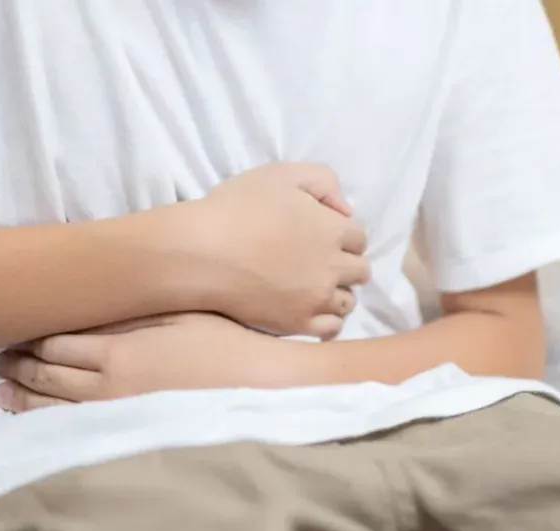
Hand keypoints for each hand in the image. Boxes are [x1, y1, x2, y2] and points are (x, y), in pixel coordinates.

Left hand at [0, 313, 308, 412]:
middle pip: (47, 375)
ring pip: (52, 408)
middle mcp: (106, 388)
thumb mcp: (175, 314)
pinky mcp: (125, 433)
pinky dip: (44, 423)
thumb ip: (127, 312)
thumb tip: (86, 302)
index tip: (13, 326)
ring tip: (1, 392)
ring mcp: (113, 416)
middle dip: (18, 365)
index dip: (29, 335)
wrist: (254, 390)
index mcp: (117, 352)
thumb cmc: (220, 344)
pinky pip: (72, 430)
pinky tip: (33, 420)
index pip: (55, 342)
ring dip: (22, 398)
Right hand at [189, 162, 368, 339]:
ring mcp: (316, 299)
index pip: (359, 236)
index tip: (321, 234)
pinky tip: (311, 310)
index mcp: (332, 230)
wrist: (200, 252)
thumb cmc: (236, 208)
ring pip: (348, 300)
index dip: (342, 234)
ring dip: (337, 291)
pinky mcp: (296, 323)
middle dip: (345, 263)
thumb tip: (345, 210)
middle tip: (318, 260)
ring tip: (312, 286)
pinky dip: (328, 319)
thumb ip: (323, 181)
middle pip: (360, 270)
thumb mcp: (281, 174)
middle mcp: (332, 267)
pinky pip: (331, 327)